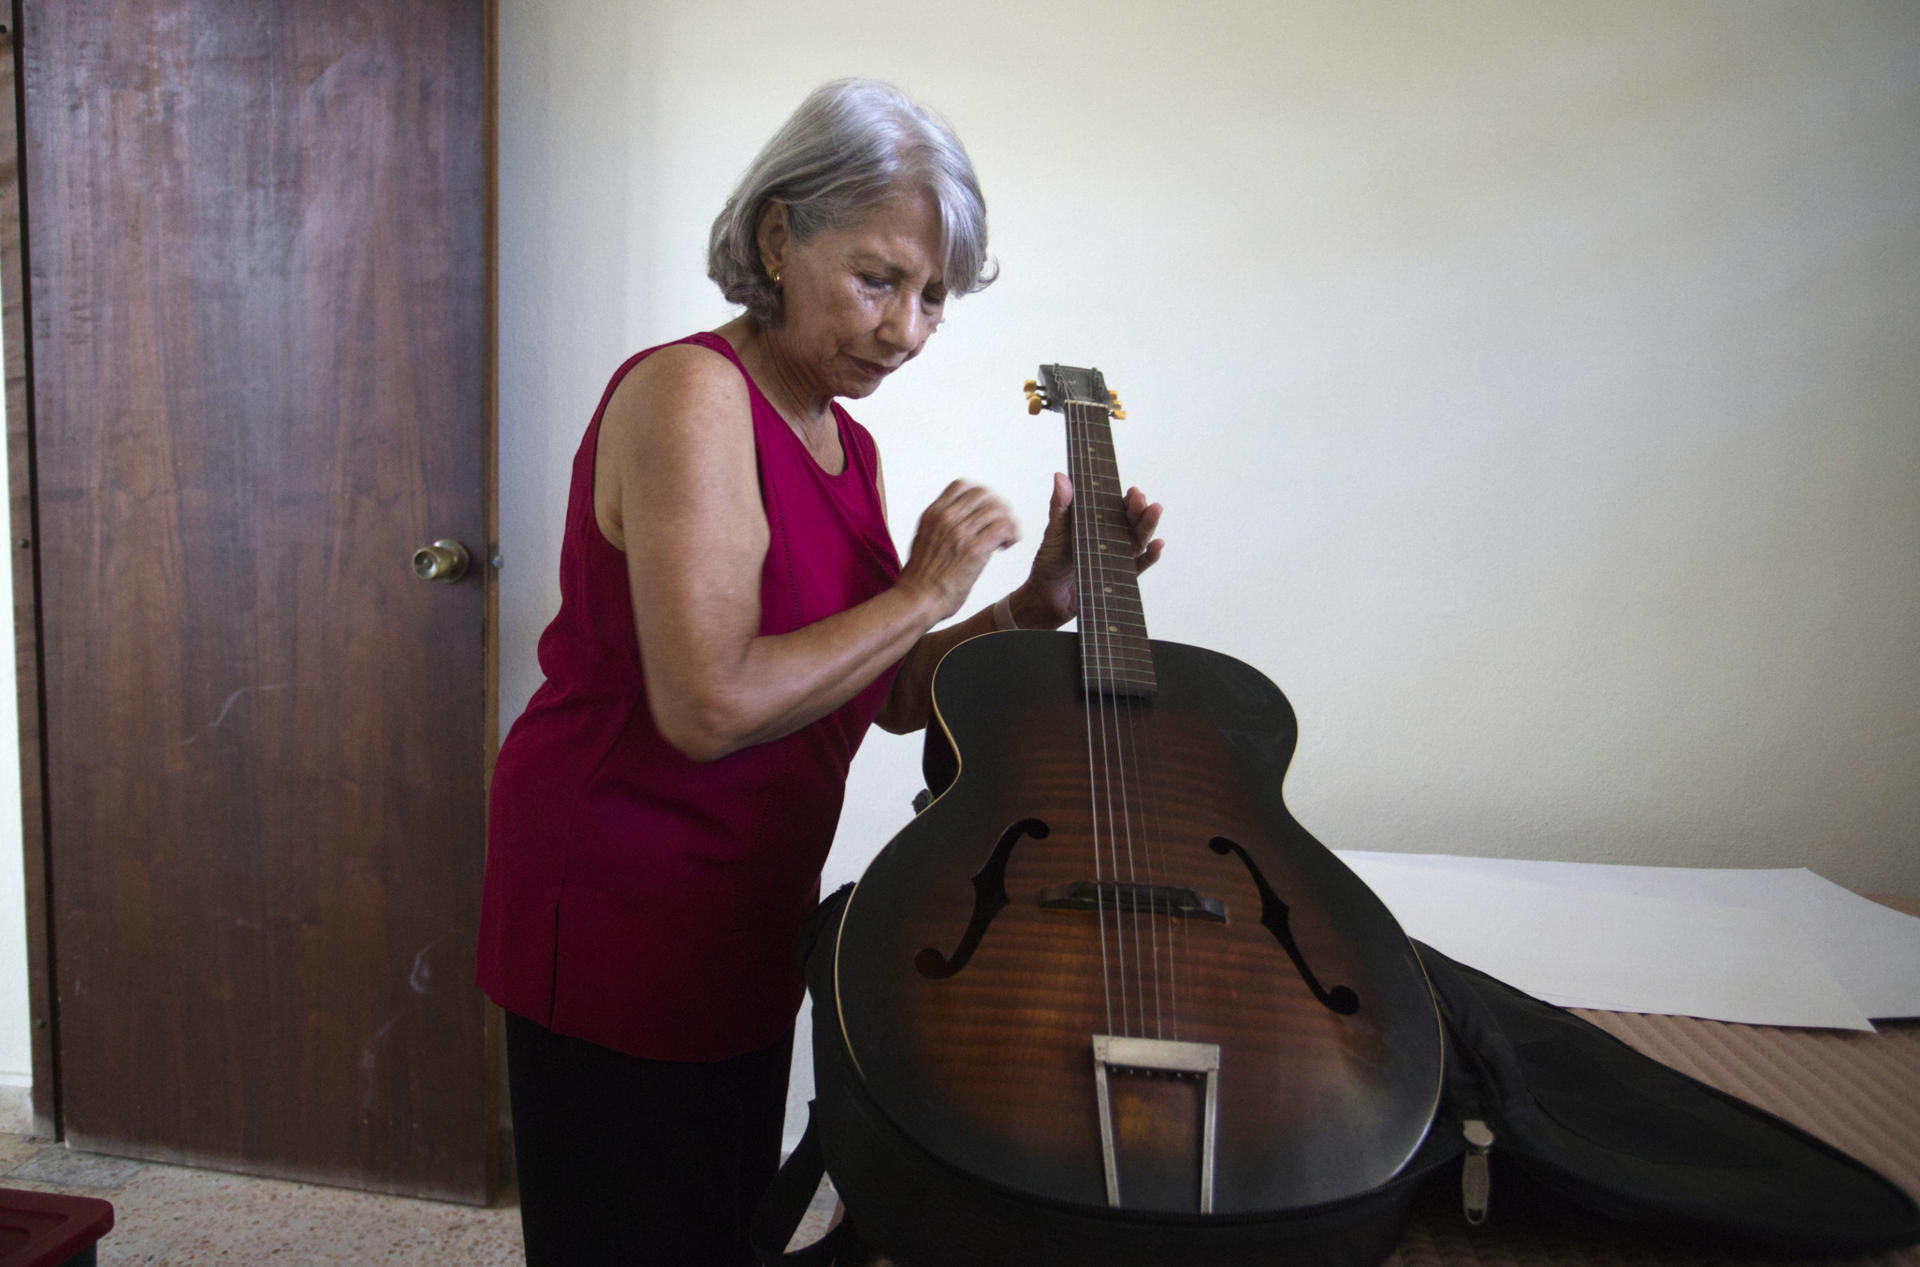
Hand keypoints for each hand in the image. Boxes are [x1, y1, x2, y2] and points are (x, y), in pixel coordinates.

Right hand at [898, 480, 1019, 620]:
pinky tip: (1007, 545)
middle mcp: (946, 518)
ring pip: (997, 510)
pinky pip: (1003, 527)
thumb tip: (962, 523)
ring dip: (1007, 523)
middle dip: (998, 506)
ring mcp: (960, 532)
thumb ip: (941, 527)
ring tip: (1006, 539)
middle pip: (983, 495)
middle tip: (1002, 523)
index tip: (986, 511)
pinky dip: (1011, 534)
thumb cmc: (921, 578)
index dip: (980, 495)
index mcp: (933, 514)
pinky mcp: (975, 549)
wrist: (917, 599)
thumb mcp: (924, 540)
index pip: (962, 486)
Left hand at [1020, 473, 1163, 625]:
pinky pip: (1139, 565)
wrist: (1046, 596)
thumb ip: (1060, 505)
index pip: (1118, 507)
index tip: (1133, 491)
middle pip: (1132, 521)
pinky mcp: (1120, 576)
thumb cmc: (1050, 560)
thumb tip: (1060, 476)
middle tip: (1141, 499)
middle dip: (1140, 509)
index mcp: (1097, 523)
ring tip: (1155, 510)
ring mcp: (1117, 556)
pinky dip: (1151, 556)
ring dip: (1149, 525)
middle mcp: (1111, 537)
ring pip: (1139, 539)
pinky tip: (1157, 545)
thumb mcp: (1055, 530)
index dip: (1128, 499)